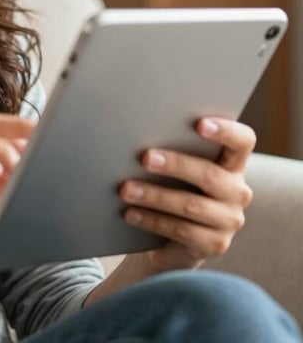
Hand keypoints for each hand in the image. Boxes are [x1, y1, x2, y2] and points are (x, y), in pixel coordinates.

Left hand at [119, 117, 255, 271]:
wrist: (173, 236)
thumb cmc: (172, 186)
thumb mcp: (176, 167)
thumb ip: (170, 148)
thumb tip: (135, 131)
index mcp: (231, 163)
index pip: (242, 141)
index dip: (226, 130)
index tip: (199, 124)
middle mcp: (237, 191)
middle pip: (210, 175)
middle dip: (175, 164)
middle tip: (145, 158)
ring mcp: (229, 220)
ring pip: (192, 205)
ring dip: (155, 196)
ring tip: (126, 190)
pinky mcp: (215, 244)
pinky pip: (181, 230)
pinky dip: (151, 220)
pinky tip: (130, 213)